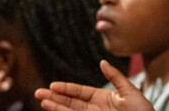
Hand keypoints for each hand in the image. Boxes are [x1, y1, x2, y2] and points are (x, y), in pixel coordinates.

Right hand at [35, 60, 155, 110]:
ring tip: (42, 101)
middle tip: (38, 93)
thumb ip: (115, 77)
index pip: (80, 92)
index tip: (52, 85)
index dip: (66, 89)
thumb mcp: (130, 92)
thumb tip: (102, 62)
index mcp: (103, 98)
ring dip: (56, 108)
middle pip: (71, 103)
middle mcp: (95, 109)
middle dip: (55, 98)